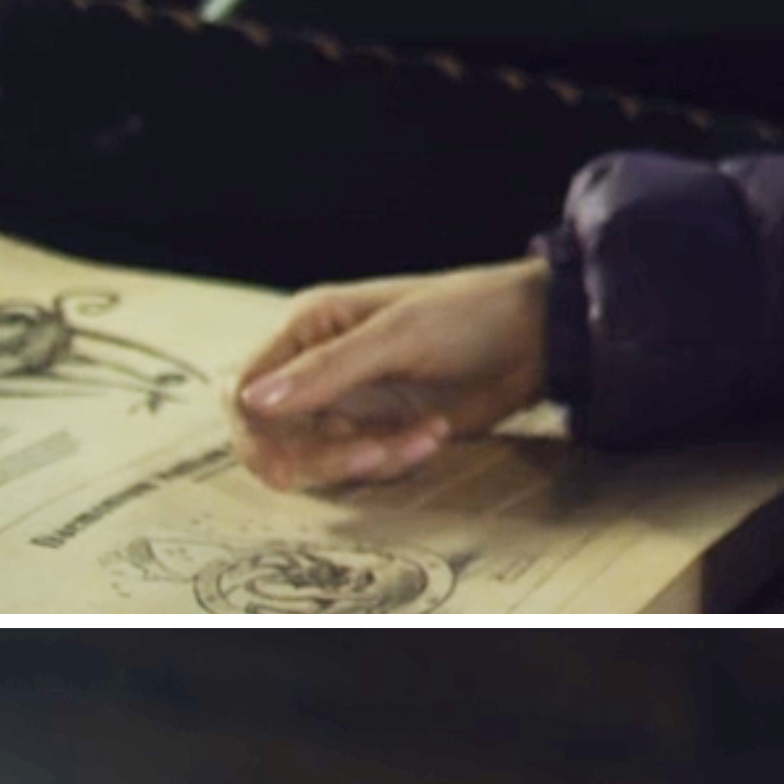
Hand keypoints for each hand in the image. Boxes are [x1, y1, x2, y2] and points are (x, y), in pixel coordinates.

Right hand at [230, 259, 550, 491]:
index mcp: (307, 328)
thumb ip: (326, 372)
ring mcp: (352, 402)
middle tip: (374, 455)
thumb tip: (250, 403)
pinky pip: (367, 463)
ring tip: (422, 438)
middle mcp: (318, 367)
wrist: (539, 336)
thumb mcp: (397, 337)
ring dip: (368, 460)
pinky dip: (397, 459)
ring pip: (322, 458)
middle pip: (278, 437)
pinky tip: (437, 433)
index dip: (254, 434)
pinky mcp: (384, 428)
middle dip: (320, 458)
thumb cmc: (468, 315)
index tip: (285, 469)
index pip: (245, 391)